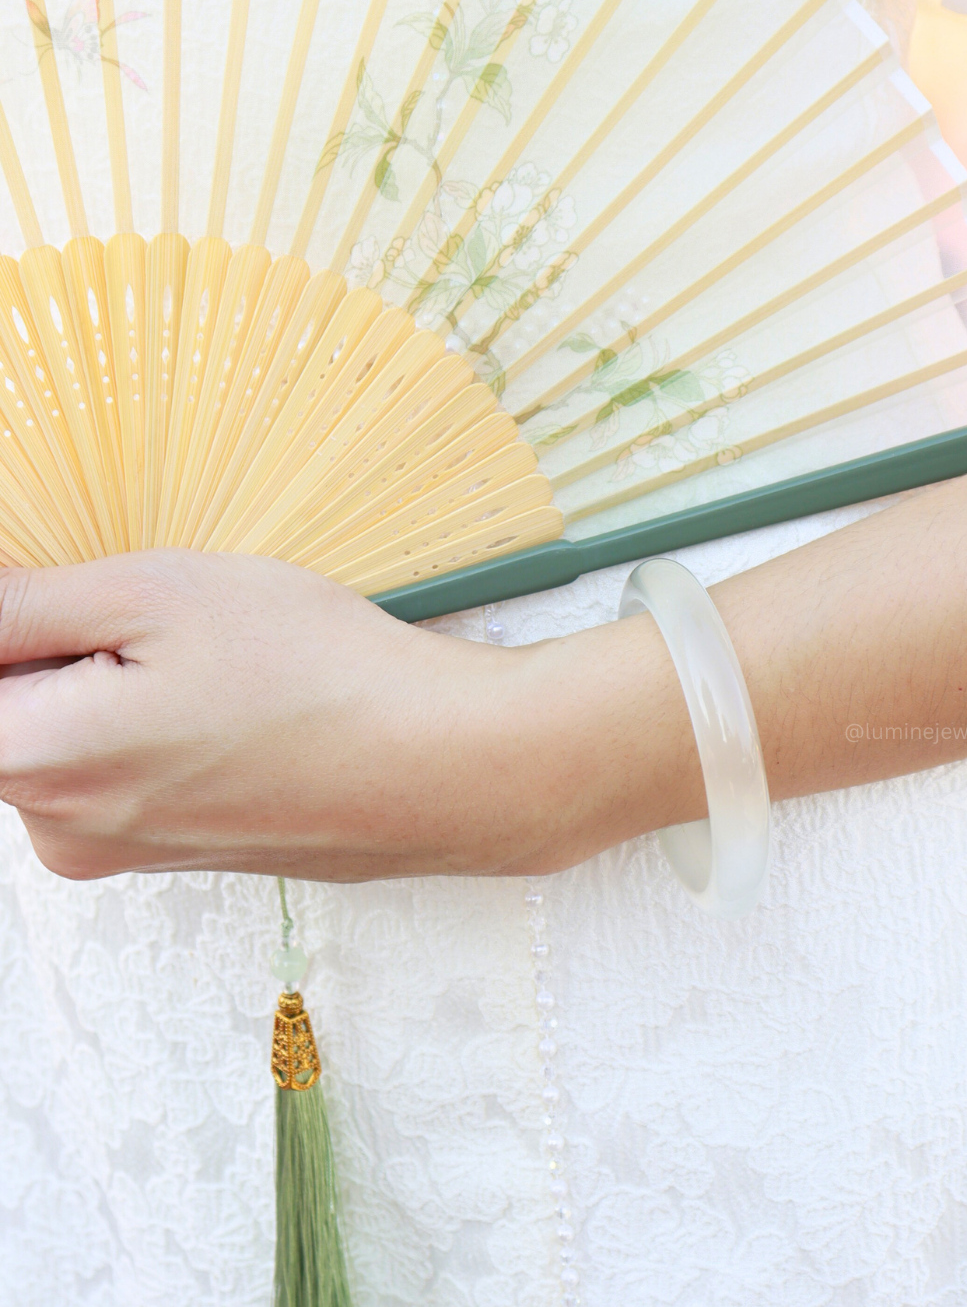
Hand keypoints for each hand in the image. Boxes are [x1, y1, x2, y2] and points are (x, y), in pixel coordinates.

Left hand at [0, 550, 701, 881]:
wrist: (444, 768)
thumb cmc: (321, 679)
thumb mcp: (158, 594)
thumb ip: (22, 604)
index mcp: (37, 764)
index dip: (21, 622)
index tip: (75, 599)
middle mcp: (59, 830)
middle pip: (7, 706)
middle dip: (56, 643)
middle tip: (158, 612)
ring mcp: (116, 850)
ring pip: (63, 729)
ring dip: (108, 676)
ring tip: (211, 653)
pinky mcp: (168, 849)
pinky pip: (116, 763)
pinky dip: (148, 714)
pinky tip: (231, 691)